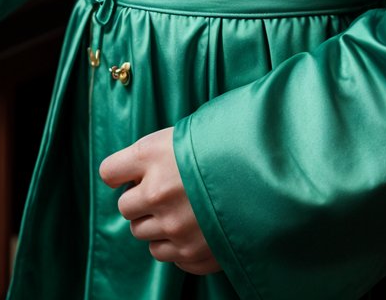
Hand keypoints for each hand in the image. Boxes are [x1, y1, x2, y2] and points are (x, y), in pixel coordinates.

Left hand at [98, 126, 221, 274]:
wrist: (275, 173)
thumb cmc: (234, 144)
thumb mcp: (194, 131)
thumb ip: (163, 151)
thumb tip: (141, 166)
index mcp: (154, 155)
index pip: (110, 171)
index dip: (120, 173)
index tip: (132, 173)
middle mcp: (157, 192)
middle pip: (125, 207)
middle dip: (140, 200)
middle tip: (166, 191)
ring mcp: (174, 226)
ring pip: (142, 234)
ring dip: (156, 224)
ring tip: (184, 209)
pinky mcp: (191, 253)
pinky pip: (165, 255)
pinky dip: (175, 244)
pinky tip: (195, 227)